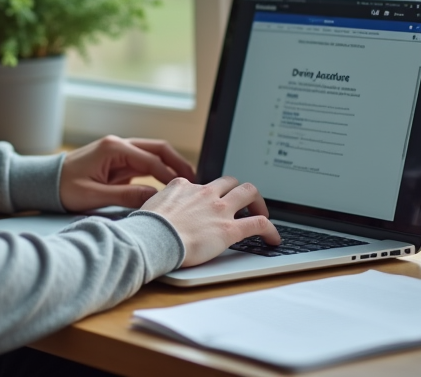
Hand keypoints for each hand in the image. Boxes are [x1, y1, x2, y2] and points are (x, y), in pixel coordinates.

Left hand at [59, 136, 196, 211]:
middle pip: (158, 149)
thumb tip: (155, 200)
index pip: (151, 160)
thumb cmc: (64, 188)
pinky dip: (158, 172)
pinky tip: (168, 186)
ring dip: (171, 166)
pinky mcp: (118, 162)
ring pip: (153, 154)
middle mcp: (119, 146)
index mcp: (113, 149)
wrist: (45, 183)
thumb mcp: (94, 196)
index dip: (170, 176)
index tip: (185, 190)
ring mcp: (119, 152)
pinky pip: (144, 164)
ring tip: (187, 184)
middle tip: (196, 180)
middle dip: (178, 162)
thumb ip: (126, 196)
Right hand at [141, 176, 280, 267]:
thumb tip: (155, 213)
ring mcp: (219, 209)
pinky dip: (271, 230)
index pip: (202, 184)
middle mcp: (204, 193)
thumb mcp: (149, 207)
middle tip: (244, 203)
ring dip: (258, 202)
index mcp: (183, 186)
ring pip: (249, 192)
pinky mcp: (230, 229)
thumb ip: (159, 205)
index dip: (209, 194)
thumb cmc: (146, 228)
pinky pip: (259, 223)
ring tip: (262, 213)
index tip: (211, 203)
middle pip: (230, 181)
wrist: (153, 238)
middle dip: (239, 190)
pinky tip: (274, 238)